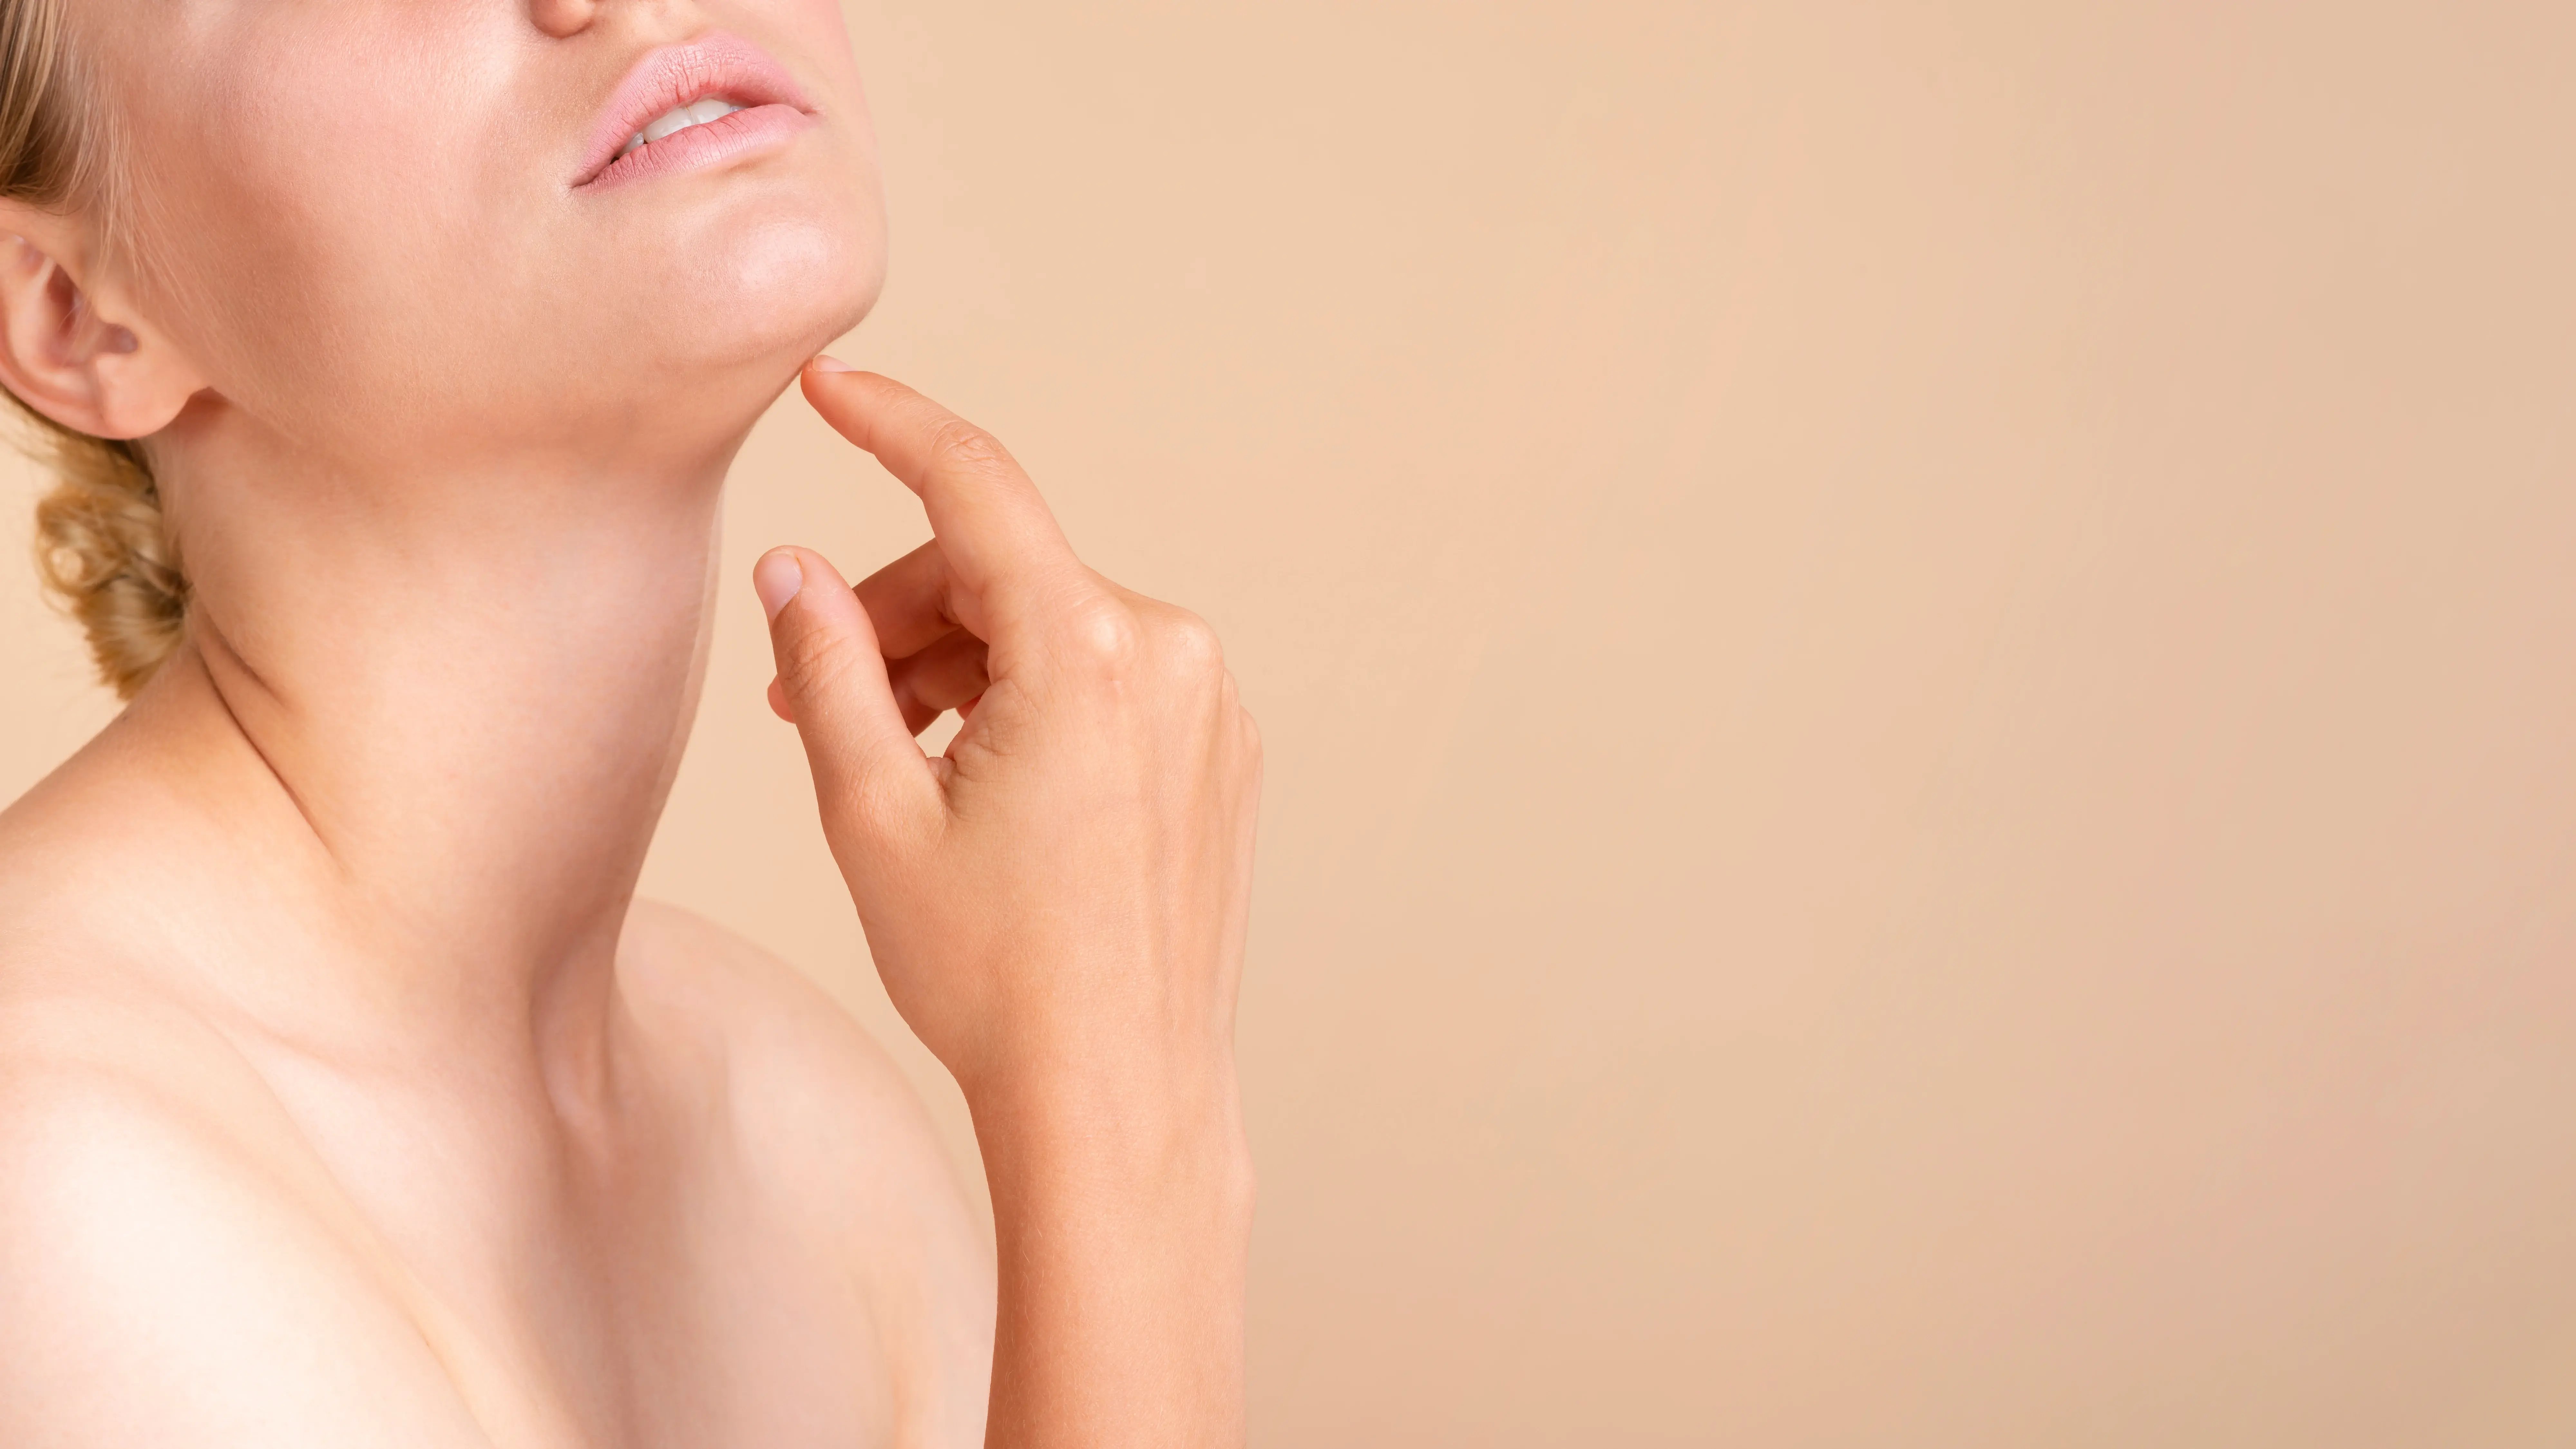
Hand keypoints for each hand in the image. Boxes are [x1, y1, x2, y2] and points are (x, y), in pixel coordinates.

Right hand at [754, 364, 1259, 1111]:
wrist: (1117, 1098)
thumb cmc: (994, 974)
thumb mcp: (873, 810)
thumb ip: (829, 666)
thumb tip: (795, 570)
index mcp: (1090, 651)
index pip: (973, 484)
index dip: (891, 421)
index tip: (828, 382)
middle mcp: (1170, 656)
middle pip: (1002, 573)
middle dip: (898, 616)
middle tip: (809, 694)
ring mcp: (1208, 706)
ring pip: (1050, 630)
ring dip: (957, 666)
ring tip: (885, 757)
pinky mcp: (1218, 754)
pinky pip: (1103, 682)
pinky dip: (1026, 701)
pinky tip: (972, 780)